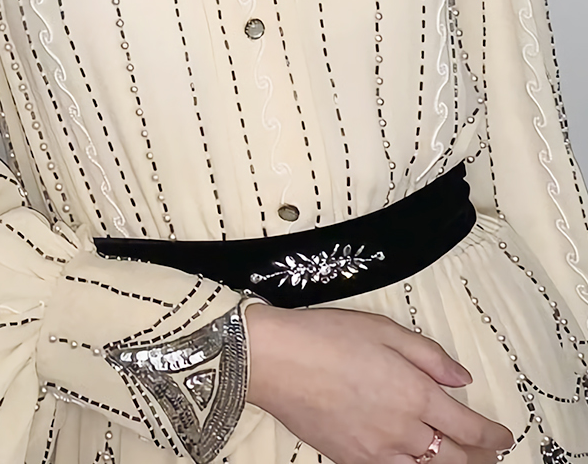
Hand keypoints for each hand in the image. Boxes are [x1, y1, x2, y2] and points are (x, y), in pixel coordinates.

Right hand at [245, 303, 514, 463]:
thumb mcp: (385, 329)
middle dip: (479, 459)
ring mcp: (377, 452)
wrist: (276, 361)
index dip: (492, 436)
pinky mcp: (352, 461)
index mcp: (414, 393)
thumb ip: (429, 356)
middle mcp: (402, 429)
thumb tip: (461, 378)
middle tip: (490, 455)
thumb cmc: (327, 337)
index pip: (468, 427)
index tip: (504, 437)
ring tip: (462, 463)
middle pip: (454, 458)